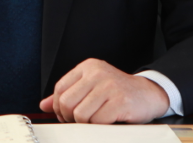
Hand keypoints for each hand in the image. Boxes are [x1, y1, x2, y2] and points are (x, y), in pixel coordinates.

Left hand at [39, 58, 169, 123]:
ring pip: (80, 115)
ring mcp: (109, 86)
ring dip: (86, 124)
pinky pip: (97, 122)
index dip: (59, 108)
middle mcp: (97, 73)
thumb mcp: (91, 87)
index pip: (60, 89)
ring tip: (96, 120)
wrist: (149, 93)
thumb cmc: (118, 92)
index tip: (66, 116)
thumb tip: (44, 105)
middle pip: (67, 103)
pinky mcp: (120, 101)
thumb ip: (68, 94)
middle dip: (70, 118)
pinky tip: (108, 121)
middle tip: (80, 122)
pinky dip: (100, 127)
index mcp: (88, 66)